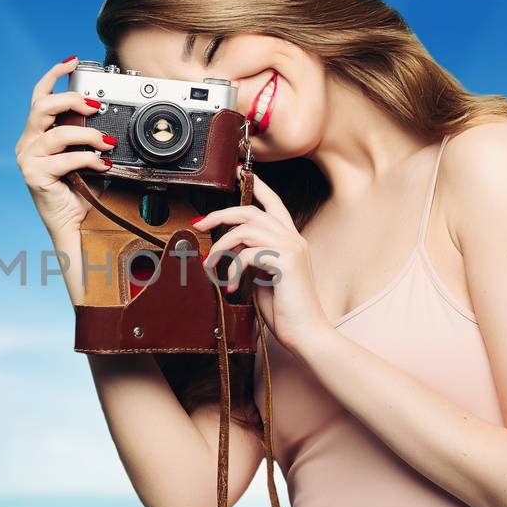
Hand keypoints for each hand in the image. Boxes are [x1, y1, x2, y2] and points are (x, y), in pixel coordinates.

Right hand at [15, 56, 115, 238]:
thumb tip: (109, 117)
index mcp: (36, 135)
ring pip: (57, 133)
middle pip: (42, 107)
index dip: (54, 76)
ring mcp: (28, 160)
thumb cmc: (78, 190)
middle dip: (71, 100)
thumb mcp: (83, 155)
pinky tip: (102, 163)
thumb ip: (86, 135)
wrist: (72, 224)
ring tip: (107, 141)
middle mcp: (27, 144)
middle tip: (95, 105)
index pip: (39, 96)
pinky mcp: (34, 175)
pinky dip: (88, 158)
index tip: (73, 62)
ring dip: (88, 135)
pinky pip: (65, 159)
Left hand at [196, 173, 331, 347]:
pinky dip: (232, 269)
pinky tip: (232, 286)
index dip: (257, 186)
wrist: (306, 333)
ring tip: (211, 266)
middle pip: (251, 211)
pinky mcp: (286, 261)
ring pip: (245, 230)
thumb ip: (252, 257)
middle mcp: (293, 239)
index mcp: (291, 240)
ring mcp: (291, 248)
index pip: (274, 203)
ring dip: (220, 247)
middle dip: (221, 214)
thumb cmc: (285, 310)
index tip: (240, 173)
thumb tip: (232, 247)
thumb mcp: (264, 277)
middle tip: (200, 224)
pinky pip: (247, 253)